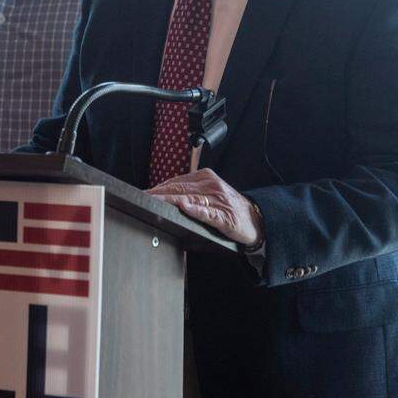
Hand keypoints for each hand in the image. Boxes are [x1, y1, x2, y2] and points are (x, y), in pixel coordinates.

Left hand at [148, 168, 263, 247]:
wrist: (256, 220)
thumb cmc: (229, 208)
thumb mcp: (209, 193)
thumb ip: (189, 191)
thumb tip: (163, 196)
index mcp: (205, 177)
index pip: (176, 181)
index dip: (157, 188)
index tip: (142, 193)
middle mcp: (210, 185)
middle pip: (178, 188)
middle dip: (158, 194)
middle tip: (141, 198)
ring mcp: (218, 200)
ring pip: (189, 198)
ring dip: (170, 200)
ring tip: (155, 201)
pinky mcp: (224, 216)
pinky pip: (207, 212)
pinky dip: (196, 210)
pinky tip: (185, 208)